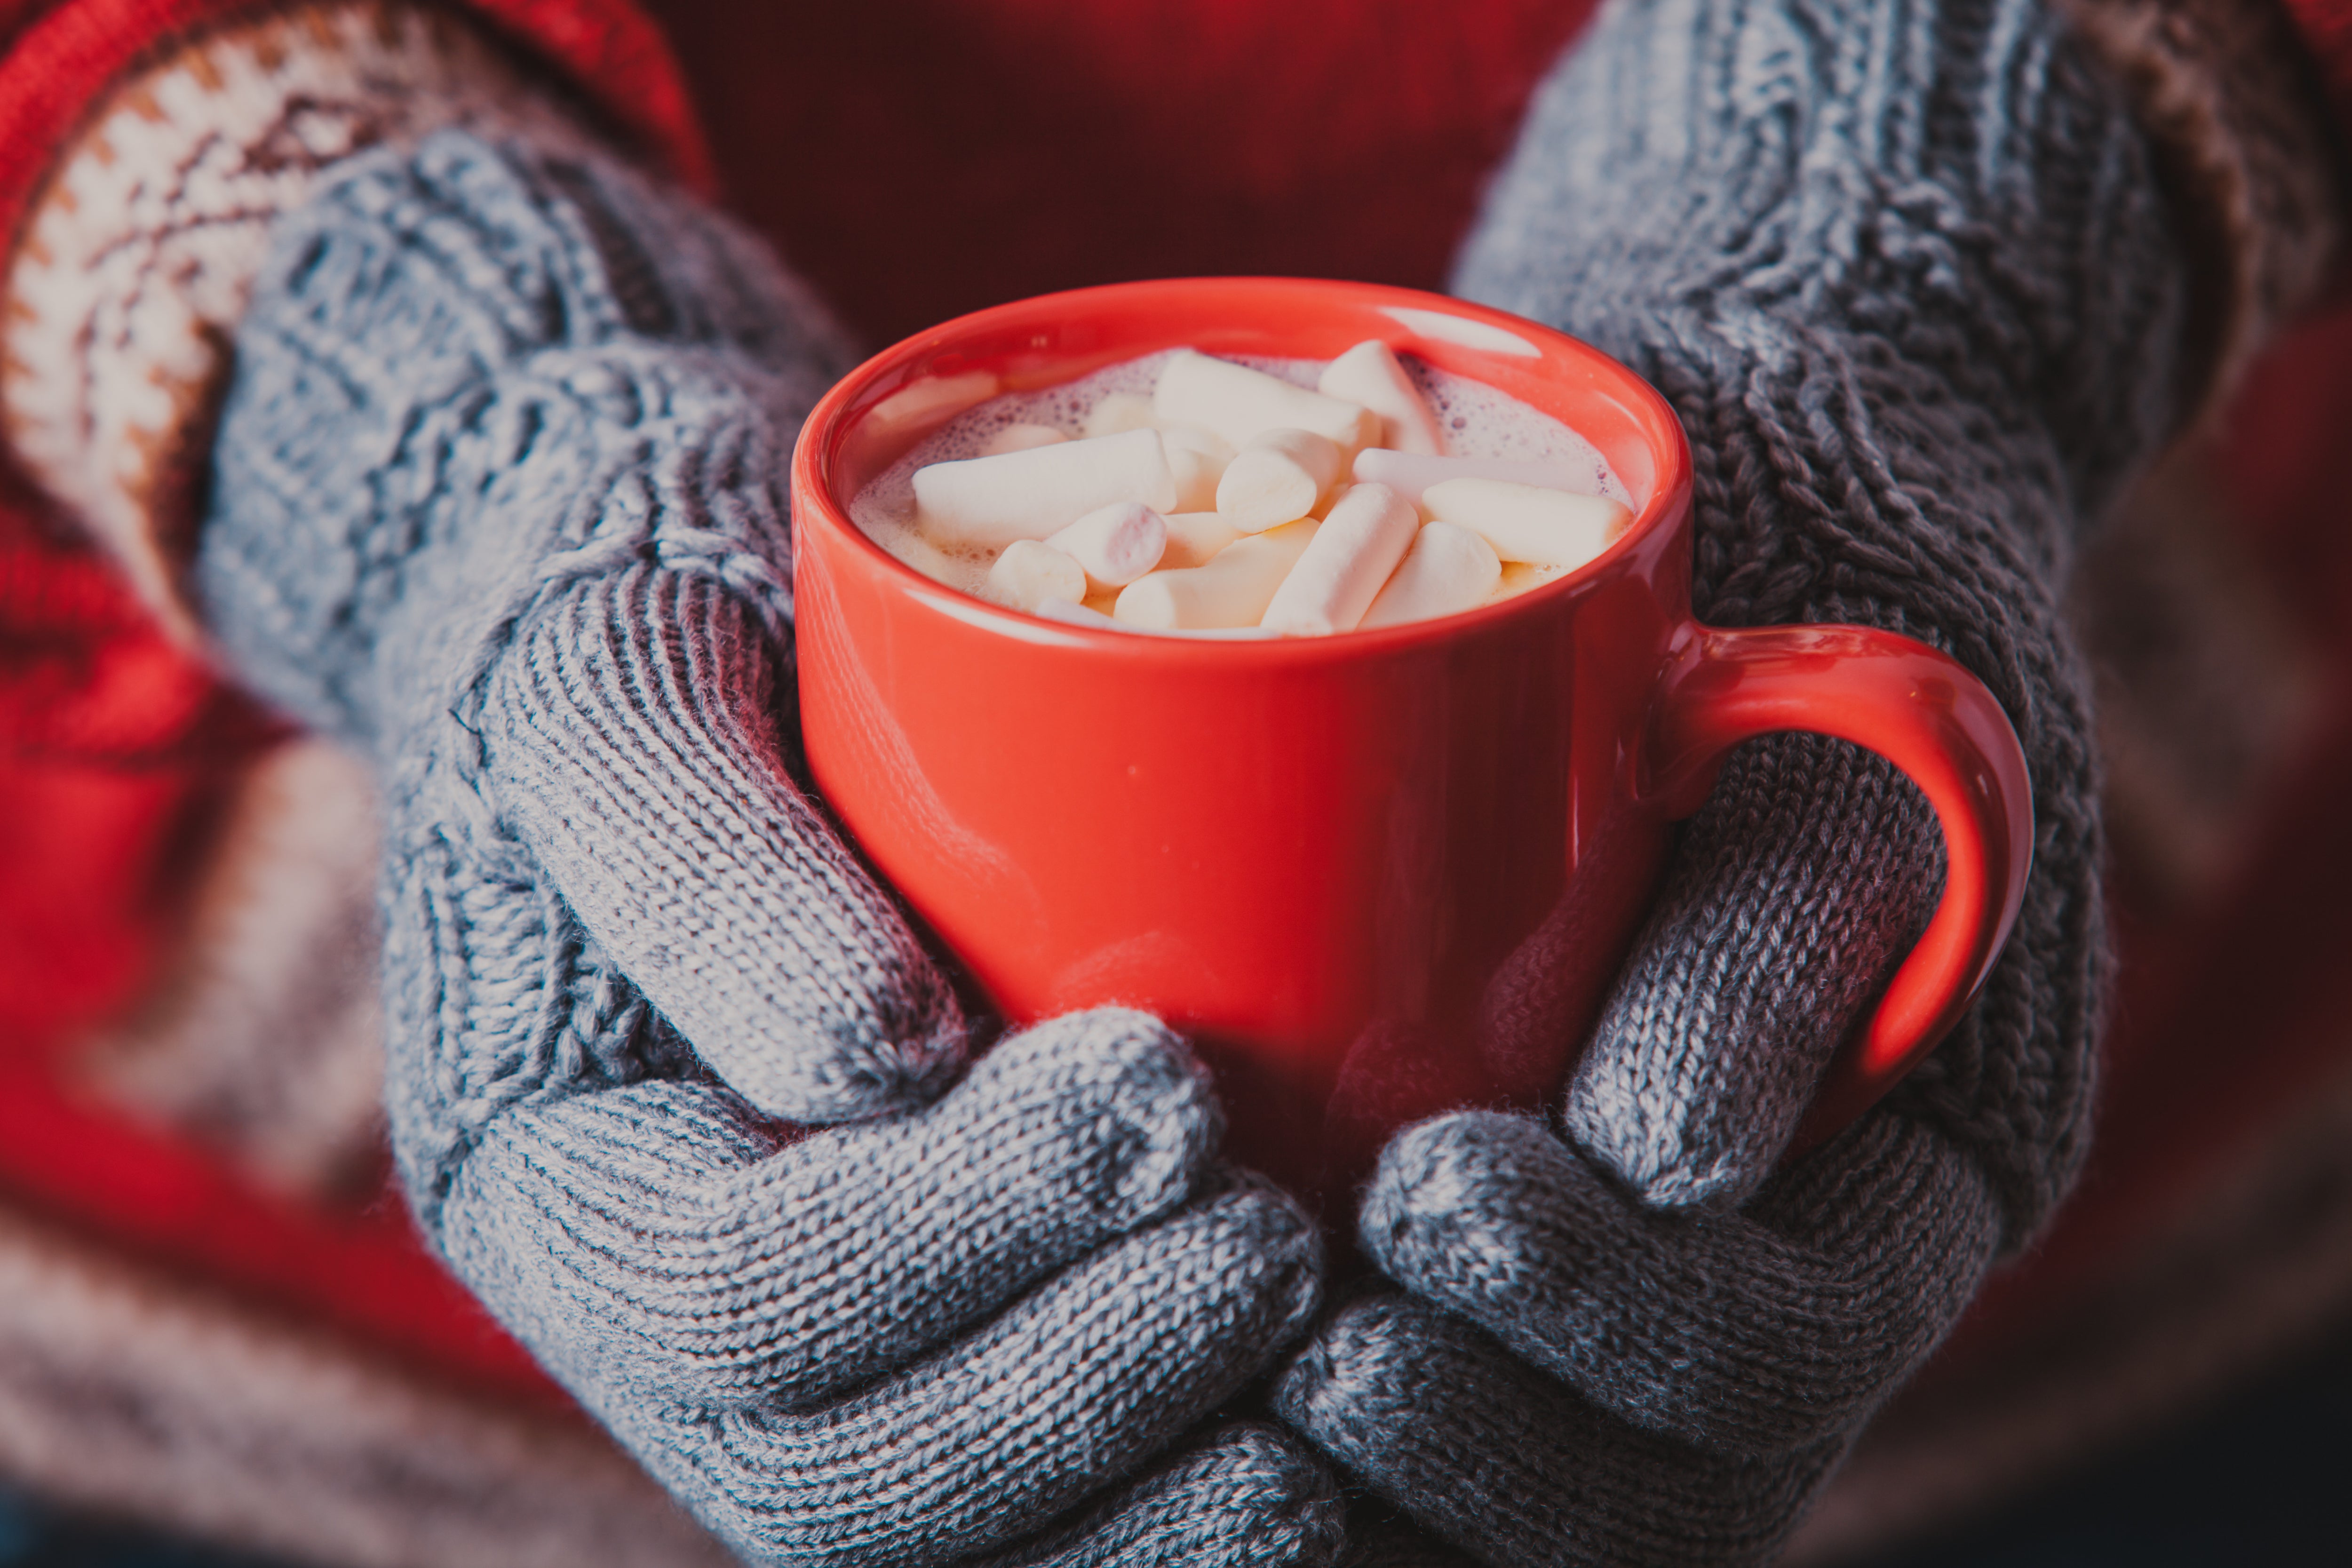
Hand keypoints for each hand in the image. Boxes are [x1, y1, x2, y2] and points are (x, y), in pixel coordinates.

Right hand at [198, 130, 1339, 1565]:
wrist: (700, 695)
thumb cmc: (653, 651)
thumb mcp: (614, 681)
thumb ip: (694, 847)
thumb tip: (876, 1060)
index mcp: (559, 1190)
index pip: (732, 1292)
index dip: (954, 1225)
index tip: (1170, 1086)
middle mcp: (668, 1333)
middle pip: (850, 1471)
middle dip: (1081, 1378)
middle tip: (1285, 1246)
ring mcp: (811, 1375)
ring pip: (963, 1533)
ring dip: (1161, 1490)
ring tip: (1349, 1370)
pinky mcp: (947, 1355)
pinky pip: (1054, 1501)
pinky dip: (1188, 1492)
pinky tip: (1344, 1442)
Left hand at [1276, 0, 2204, 1557]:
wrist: (1736, 533)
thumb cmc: (1801, 616)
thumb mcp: (1832, 733)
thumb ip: (1786, 926)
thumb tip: (1670, 1164)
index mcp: (1890, 1187)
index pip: (1776, 1365)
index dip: (1610, 1330)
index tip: (1426, 1195)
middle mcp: (1758, 1277)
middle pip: (1644, 1498)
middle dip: (1472, 1453)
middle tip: (1294, 1349)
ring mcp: (1619, 1282)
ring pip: (1515, 1500)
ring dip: (1358, 1490)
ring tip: (1212, 1389)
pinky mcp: (1483, 1251)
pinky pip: (1404, 1429)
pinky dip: (1278, 1449)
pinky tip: (1153, 1397)